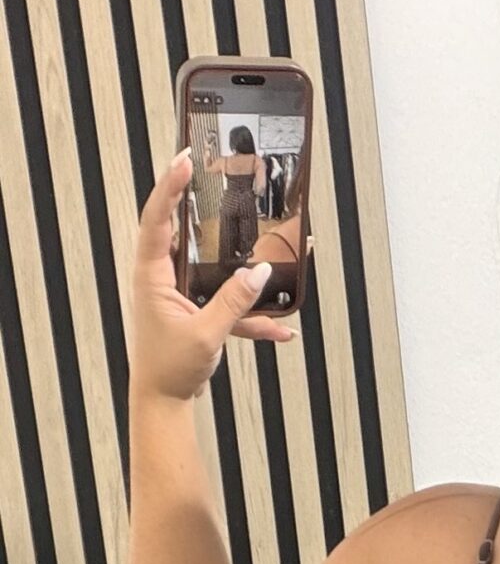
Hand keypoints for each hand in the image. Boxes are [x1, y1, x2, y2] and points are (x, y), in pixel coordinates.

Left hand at [131, 149, 293, 400]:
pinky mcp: (197, 311)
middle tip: (214, 171)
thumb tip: (262, 272)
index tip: (185, 160)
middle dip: (200, 202)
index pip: (158, 220)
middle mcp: (163, 277)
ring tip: (260, 231)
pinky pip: (227, 303)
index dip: (170, 187)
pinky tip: (282, 328)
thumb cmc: (170, 369)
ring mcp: (180, 293)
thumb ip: (234, 301)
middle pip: (182, 229)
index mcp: (152, 275)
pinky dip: (252, 314)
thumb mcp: (206, 334)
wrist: (164, 403)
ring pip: (210, 263)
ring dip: (236, 255)